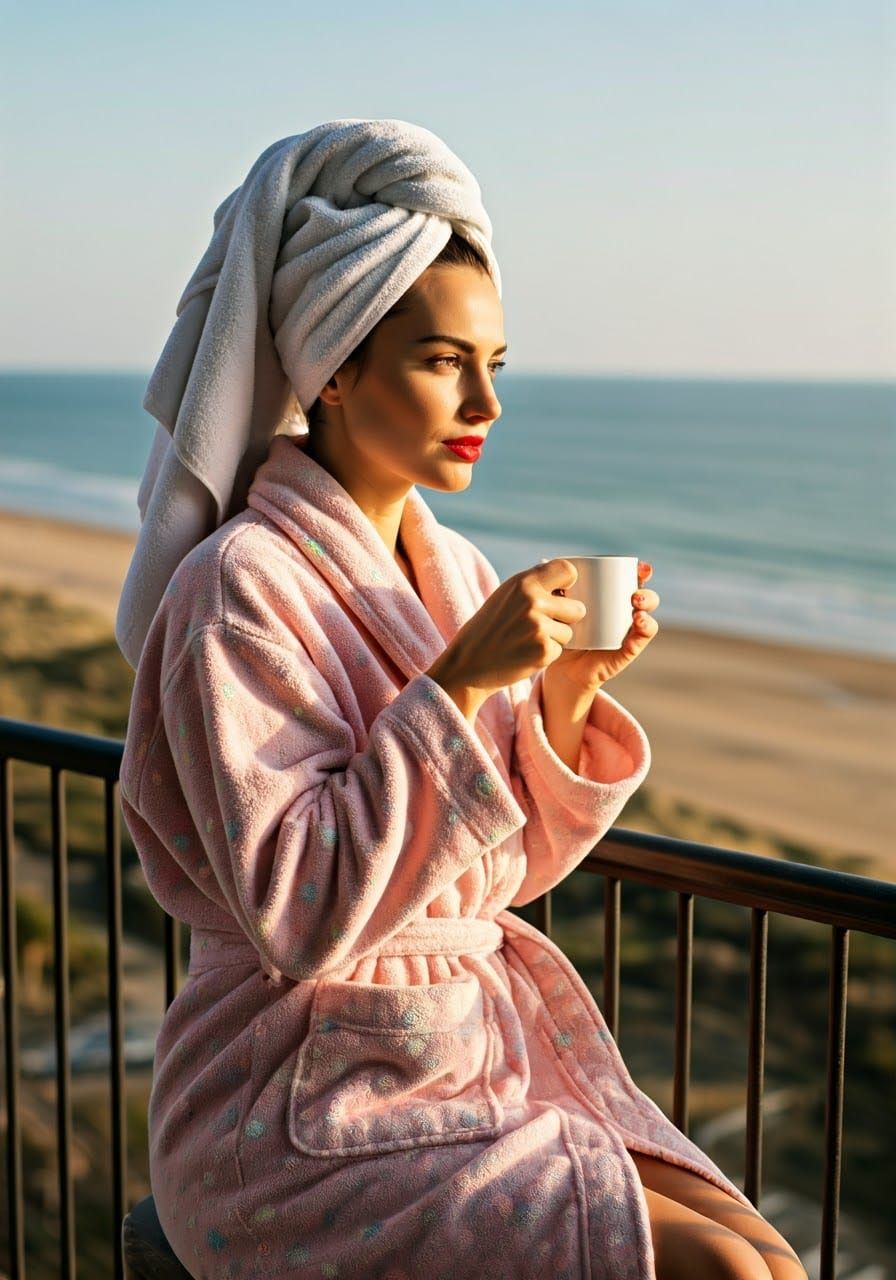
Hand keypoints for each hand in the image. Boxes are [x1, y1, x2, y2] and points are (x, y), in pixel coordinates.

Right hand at [426, 558, 602, 701]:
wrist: (468, 663)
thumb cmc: (489, 627)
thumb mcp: (506, 595)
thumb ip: (534, 585)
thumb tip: (569, 578)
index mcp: (524, 582)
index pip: (568, 571)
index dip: (569, 584)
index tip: (561, 593)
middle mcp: (533, 602)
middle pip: (578, 607)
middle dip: (566, 618)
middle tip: (543, 624)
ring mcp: (539, 627)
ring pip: (569, 631)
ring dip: (555, 638)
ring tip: (528, 640)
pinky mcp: (543, 651)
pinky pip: (560, 650)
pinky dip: (546, 654)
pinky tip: (525, 653)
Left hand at [546, 561, 659, 693]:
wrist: (559, 666)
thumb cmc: (560, 630)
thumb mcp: (558, 606)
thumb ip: (554, 586)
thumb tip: (545, 561)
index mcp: (611, 597)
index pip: (631, 580)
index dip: (641, 570)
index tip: (639, 566)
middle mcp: (623, 612)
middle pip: (644, 595)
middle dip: (645, 590)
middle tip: (634, 592)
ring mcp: (627, 631)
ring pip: (647, 615)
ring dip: (648, 606)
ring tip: (636, 606)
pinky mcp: (626, 650)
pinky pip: (641, 639)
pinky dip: (645, 629)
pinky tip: (639, 623)